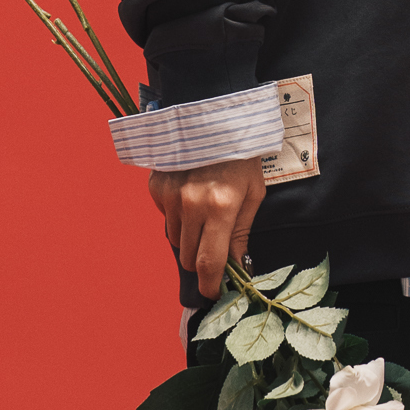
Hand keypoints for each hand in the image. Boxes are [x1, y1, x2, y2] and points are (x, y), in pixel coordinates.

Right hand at [147, 155, 269, 299]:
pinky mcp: (157, 186)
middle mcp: (191, 204)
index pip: (208, 262)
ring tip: (204, 214)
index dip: (210, 285)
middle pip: (186, 256)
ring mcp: (170, 195)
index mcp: (220, 207)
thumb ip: (241, 232)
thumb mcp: (253, 194)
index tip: (213, 293)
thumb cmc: (241, 156)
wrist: (214, 116)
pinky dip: (177, 215)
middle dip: (200, 261)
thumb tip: (236, 265)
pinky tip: (190, 195)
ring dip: (188, 238)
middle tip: (213, 250)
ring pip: (174, 238)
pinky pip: (164, 216)